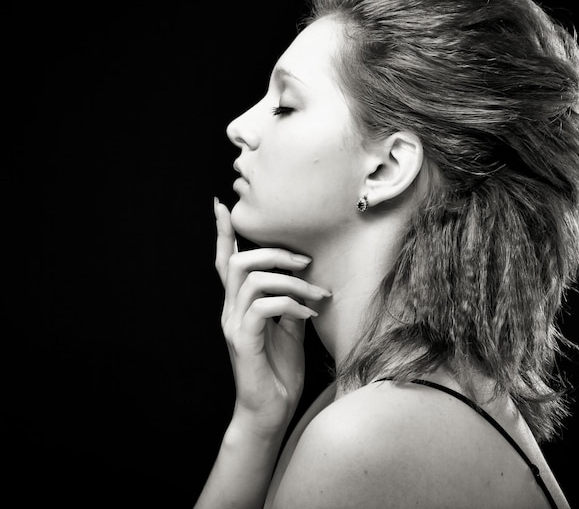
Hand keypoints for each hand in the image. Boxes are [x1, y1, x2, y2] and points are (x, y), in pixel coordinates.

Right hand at [214, 198, 330, 436]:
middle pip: (238, 261)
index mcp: (239, 305)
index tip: (222, 205)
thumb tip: (300, 280)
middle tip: (305, 262)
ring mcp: (234, 325)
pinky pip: (264, 306)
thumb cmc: (278, 371)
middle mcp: (230, 311)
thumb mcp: (288, 330)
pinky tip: (309, 316)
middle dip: (273, 252)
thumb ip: (287, 302)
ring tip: (317, 295)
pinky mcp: (243, 341)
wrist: (269, 412)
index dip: (223, 233)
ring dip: (290, 281)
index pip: (225, 262)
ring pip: (251, 279)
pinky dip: (291, 305)